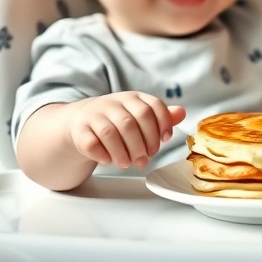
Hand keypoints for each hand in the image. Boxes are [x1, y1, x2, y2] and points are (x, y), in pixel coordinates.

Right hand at [65, 92, 185, 169]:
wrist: (81, 121)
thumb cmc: (118, 121)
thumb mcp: (139, 115)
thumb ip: (161, 116)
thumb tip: (182, 112)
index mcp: (133, 98)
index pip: (152, 106)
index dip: (162, 124)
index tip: (164, 141)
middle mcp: (113, 103)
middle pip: (131, 122)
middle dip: (141, 144)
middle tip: (144, 160)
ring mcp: (94, 115)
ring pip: (110, 133)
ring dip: (122, 152)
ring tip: (127, 163)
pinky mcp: (79, 129)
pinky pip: (90, 142)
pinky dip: (102, 154)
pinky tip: (108, 160)